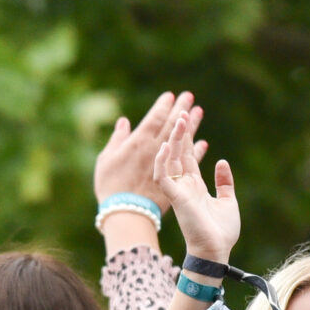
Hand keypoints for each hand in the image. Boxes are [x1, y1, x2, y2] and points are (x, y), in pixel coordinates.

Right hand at [94, 92, 199, 209]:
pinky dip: (195, 151)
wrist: (124, 213)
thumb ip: (118, 139)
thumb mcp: (107, 159)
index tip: (170, 96)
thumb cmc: (109, 185)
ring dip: (191, 126)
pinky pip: (188, 162)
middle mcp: (155, 150)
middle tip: (189, 96)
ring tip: (199, 112)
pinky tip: (202, 143)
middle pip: (171, 125)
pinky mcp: (175, 177)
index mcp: (139, 142)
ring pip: (182, 140)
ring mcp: (167, 164)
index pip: (155, 118)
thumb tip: (125, 122)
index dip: (163, 106)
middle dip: (180, 109)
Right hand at [155, 100, 236, 265]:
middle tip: (182, 111)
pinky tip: (166, 146)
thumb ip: (224, 181)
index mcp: (195, 186)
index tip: (189, 119)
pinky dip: (162, 161)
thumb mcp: (228, 200)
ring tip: (179, 120)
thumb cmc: (222, 231)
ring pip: (170, 160)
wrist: (217, 250)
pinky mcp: (176, 198)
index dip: (188, 138)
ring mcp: (178, 191)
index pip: (188, 156)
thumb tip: (221, 162)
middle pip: (178, 153)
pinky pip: (163, 176)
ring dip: (173, 140)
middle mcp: (184, 186)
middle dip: (180, 133)